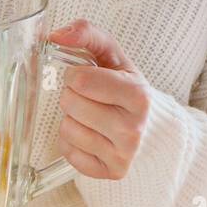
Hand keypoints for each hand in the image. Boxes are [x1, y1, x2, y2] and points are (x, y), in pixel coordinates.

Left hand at [50, 19, 150, 179]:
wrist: (151, 128)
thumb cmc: (125, 89)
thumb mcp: (114, 58)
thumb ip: (87, 35)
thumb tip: (55, 34)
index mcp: (137, 95)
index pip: (80, 80)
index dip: (76, 76)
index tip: (88, 80)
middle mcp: (132, 128)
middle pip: (71, 104)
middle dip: (73, 97)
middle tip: (91, 99)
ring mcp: (123, 154)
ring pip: (67, 129)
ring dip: (72, 120)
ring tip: (91, 118)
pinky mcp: (111, 172)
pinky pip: (69, 153)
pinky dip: (73, 143)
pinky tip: (90, 136)